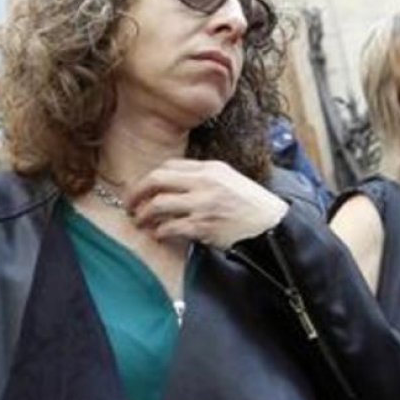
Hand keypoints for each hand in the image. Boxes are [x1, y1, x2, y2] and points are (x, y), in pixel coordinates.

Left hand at [123, 159, 287, 248]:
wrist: (271, 225)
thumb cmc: (249, 203)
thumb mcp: (228, 179)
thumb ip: (202, 177)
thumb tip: (172, 181)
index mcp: (209, 168)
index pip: (169, 166)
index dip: (150, 178)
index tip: (143, 188)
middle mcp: (204, 183)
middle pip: (157, 180)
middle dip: (136, 192)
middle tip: (129, 204)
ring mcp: (202, 205)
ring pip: (158, 204)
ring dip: (143, 214)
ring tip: (140, 221)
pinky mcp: (203, 227)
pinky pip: (170, 227)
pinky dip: (159, 231)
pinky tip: (158, 234)